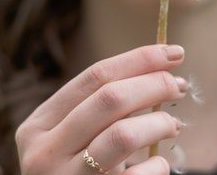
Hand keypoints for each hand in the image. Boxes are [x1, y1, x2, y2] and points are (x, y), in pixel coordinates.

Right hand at [15, 44, 187, 173]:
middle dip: (153, 84)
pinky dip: (158, 168)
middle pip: (110, 99)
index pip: (93, 77)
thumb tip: (162, 69)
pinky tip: (160, 167)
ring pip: (122, 134)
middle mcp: (44, 153)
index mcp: (37, 127)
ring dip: (158, 122)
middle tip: (179, 86)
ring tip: (172, 124)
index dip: (139, 60)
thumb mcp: (68, 142)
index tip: (174, 53)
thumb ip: (98, 110)